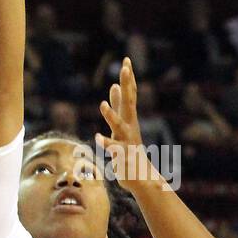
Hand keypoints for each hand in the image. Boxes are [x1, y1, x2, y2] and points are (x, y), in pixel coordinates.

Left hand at [96, 57, 151, 190]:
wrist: (140, 177)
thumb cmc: (129, 149)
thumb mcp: (122, 124)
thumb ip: (117, 105)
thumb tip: (113, 86)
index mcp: (129, 119)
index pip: (130, 95)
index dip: (128, 78)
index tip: (126, 60)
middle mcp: (130, 127)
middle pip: (129, 103)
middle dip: (127, 86)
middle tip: (125, 68)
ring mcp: (127, 141)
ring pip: (119, 126)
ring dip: (111, 115)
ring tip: (101, 104)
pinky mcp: (122, 157)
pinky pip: (114, 149)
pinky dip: (107, 143)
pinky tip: (97, 137)